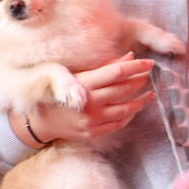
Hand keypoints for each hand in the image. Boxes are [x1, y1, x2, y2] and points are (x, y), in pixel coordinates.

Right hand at [15, 55, 155, 143]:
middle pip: (124, 89)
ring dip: (141, 101)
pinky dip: (129, 115)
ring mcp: (92, 119)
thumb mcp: (72, 72)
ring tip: (150, 93)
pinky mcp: (92, 132)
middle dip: (140, 81)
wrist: (38, 121)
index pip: (116, 72)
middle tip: (149, 75)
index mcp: (83, 83)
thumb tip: (129, 56)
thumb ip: (102, 66)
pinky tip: (134, 109)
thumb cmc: (54, 91)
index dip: (136, 67)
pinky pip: (118, 124)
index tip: (149, 63)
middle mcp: (89, 102)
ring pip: (126, 109)